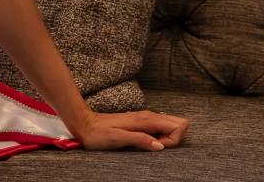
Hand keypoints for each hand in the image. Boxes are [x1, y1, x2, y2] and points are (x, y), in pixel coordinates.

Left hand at [71, 109, 189, 150]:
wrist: (84, 124)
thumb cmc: (99, 134)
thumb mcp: (118, 139)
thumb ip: (140, 140)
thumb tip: (160, 146)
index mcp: (146, 119)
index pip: (178, 126)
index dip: (173, 141)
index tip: (156, 147)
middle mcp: (148, 116)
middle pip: (178, 123)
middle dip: (173, 139)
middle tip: (154, 146)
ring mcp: (145, 118)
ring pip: (170, 125)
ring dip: (166, 139)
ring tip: (147, 145)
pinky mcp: (140, 122)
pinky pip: (159, 128)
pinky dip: (158, 137)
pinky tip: (144, 141)